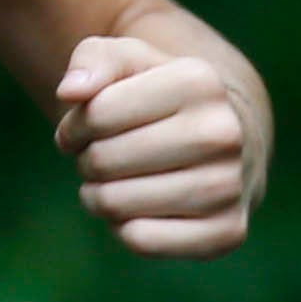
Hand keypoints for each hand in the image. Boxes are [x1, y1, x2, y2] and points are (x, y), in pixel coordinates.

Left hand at [53, 36, 261, 258]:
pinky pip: (141, 241)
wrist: (222, 140)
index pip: (96, 114)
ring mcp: (230, 186)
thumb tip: (70, 92)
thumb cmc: (156, 95)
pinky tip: (136, 210)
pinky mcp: (227, 232)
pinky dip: (122, 228)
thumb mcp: (125, 60)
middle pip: (104, 161)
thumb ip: (93, 61)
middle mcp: (224, 134)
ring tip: (114, 181)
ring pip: (116, 204)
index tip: (83, 126)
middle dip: (86, 161)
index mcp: (199, 83)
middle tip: (100, 156)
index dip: (74, 125)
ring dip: (98, 196)